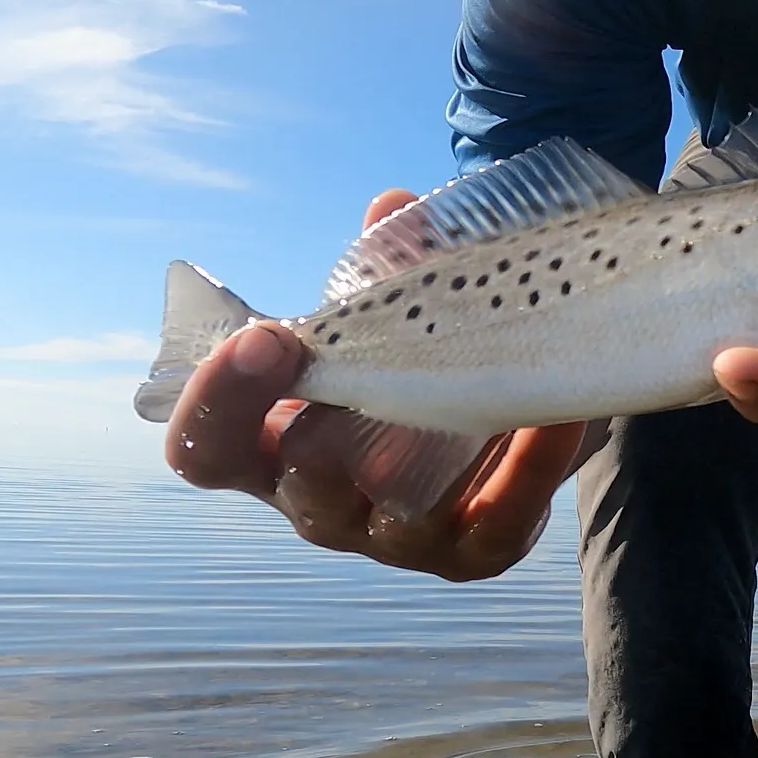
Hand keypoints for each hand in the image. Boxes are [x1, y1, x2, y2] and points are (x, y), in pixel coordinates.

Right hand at [166, 188, 587, 579]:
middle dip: (325, 427)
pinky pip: (498, 522)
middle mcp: (322, 504)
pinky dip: (527, 470)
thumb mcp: (385, 309)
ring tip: (470, 384)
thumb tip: (394, 208)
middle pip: (302, 487)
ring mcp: (397, 537)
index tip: (264, 335)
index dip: (217, 403)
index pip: (206, 448)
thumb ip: (385, 261)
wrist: (487, 401)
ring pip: (397, 516)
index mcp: (271, 448)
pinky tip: (551, 415)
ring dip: (433, 450)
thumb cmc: (404, 353)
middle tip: (370, 361)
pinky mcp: (474, 549)